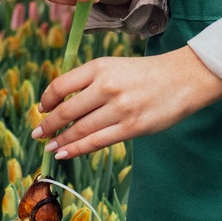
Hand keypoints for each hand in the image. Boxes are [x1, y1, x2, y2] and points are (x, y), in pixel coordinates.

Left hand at [32, 47, 221, 159]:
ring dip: (61, 141)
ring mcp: (119, 108)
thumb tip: (62, 106)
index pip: (61, 86)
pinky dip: (77, 149)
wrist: (184, 78)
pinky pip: (97, 142)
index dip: (47, 100)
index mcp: (99, 67)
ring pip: (80, 130)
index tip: (42, 109)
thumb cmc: (146, 74)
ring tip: (50, 147)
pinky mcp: (131, 127)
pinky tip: (65, 153)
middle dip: (49, 125)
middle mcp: (106, 86)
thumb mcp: (115, 67)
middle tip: (38, 133)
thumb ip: (90, 82)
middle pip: (66, 111)